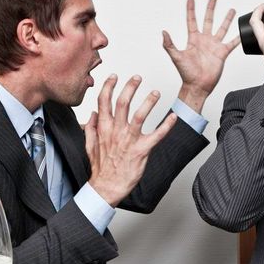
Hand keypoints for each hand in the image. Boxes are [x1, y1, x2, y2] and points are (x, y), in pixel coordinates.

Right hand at [85, 75, 177, 206]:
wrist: (107, 187)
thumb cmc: (101, 168)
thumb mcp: (90, 146)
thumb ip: (91, 128)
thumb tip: (92, 114)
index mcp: (104, 129)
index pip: (104, 102)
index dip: (109, 86)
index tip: (114, 76)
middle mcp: (116, 131)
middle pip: (122, 103)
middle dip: (130, 87)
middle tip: (137, 77)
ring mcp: (129, 140)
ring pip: (139, 115)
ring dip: (149, 102)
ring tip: (155, 92)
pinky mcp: (142, 150)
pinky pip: (156, 135)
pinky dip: (166, 125)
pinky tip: (173, 117)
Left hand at [162, 0, 239, 113]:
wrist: (198, 86)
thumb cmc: (186, 74)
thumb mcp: (176, 57)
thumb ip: (169, 44)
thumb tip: (163, 32)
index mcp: (193, 40)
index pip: (191, 21)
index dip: (191, 10)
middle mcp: (204, 41)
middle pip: (208, 20)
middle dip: (210, 9)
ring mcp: (214, 46)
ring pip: (222, 28)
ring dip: (226, 19)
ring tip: (231, 10)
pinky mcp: (222, 53)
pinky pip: (231, 43)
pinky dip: (237, 38)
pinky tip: (242, 32)